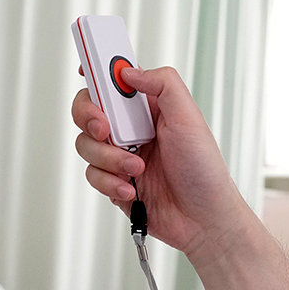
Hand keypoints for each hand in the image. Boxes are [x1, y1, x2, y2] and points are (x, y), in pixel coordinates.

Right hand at [72, 66, 288, 289]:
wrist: (203, 218)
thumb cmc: (203, 169)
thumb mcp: (189, 116)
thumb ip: (162, 84)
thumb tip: (129, 71)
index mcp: (147, 108)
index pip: (113, 83)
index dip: (94, 73)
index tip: (84, 71)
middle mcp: (131, 130)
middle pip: (88, 112)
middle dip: (89, 118)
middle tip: (104, 128)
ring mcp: (120, 156)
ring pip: (86, 145)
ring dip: (109, 158)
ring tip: (137, 169)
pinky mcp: (114, 182)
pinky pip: (93, 175)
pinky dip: (110, 183)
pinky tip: (132, 189)